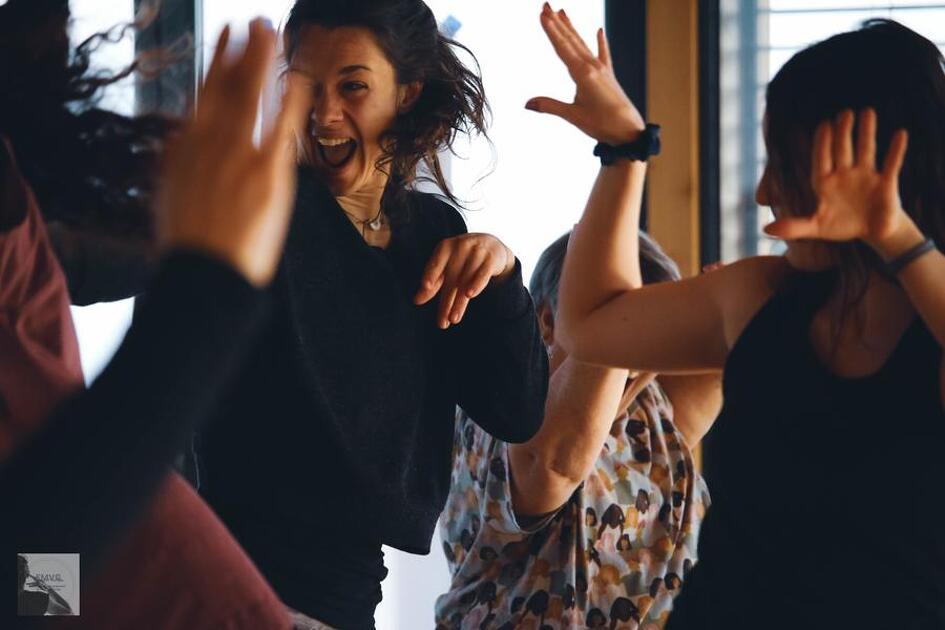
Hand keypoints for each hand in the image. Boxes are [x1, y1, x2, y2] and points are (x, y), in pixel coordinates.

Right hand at [156, 19, 307, 285]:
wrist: (204, 275)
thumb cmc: (190, 246)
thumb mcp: (171, 196)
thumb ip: (181, 162)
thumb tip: (184, 139)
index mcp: (183, 146)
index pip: (203, 92)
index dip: (217, 61)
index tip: (226, 40)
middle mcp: (208, 141)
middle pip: (227, 83)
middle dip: (242, 50)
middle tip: (255, 23)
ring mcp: (238, 154)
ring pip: (251, 94)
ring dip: (264, 59)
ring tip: (273, 33)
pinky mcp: (266, 172)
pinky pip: (281, 125)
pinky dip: (289, 97)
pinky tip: (299, 77)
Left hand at [414, 233, 514, 328]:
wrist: (492, 246)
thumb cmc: (463, 258)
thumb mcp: (447, 267)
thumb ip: (433, 282)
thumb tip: (416, 301)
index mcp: (445, 248)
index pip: (436, 262)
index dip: (431, 273)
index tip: (426, 286)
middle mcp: (461, 247)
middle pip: (451, 278)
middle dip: (446, 301)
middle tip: (442, 322)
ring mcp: (477, 251)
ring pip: (466, 280)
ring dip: (459, 301)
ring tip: (454, 318)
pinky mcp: (491, 259)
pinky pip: (483, 273)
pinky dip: (476, 283)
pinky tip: (470, 295)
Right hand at [525, 3, 644, 144]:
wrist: (629, 131)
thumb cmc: (603, 124)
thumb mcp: (573, 116)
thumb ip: (550, 106)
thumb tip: (527, 104)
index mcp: (583, 74)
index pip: (562, 48)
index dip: (551, 31)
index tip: (542, 15)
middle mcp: (593, 66)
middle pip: (571, 40)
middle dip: (557, 22)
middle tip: (546, 5)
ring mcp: (602, 69)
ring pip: (583, 43)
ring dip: (571, 28)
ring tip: (562, 11)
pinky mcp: (608, 75)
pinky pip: (603, 54)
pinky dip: (601, 42)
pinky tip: (599, 30)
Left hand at [763, 108, 919, 257]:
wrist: (871, 232)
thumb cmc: (841, 225)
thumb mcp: (816, 227)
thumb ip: (793, 227)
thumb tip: (766, 229)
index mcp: (825, 183)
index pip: (822, 159)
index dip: (822, 144)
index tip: (823, 125)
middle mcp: (845, 175)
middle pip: (843, 150)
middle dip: (843, 132)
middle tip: (844, 112)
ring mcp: (866, 177)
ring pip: (866, 150)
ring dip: (866, 133)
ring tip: (867, 112)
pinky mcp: (886, 183)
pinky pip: (891, 164)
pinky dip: (895, 151)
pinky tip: (900, 133)